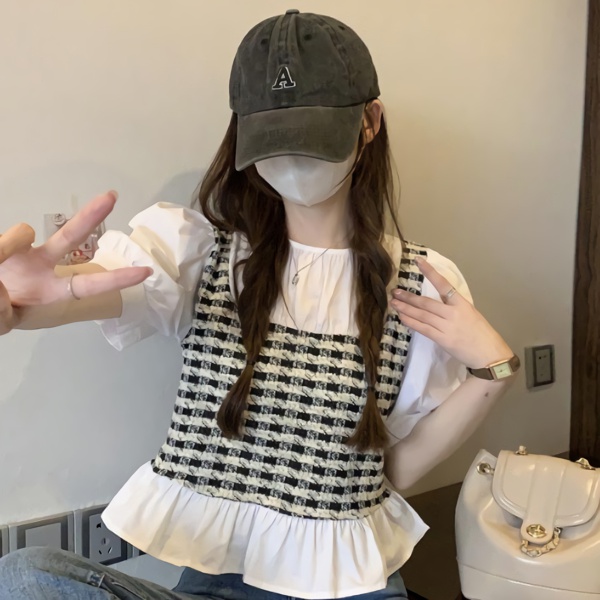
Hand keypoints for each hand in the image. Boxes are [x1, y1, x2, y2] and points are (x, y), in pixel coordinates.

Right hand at [0, 191, 151, 334]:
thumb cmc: (0, 311)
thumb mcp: (5, 320)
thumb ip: (5, 310)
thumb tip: (7, 283)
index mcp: (52, 291)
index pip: (89, 285)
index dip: (117, 279)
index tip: (146, 272)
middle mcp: (43, 266)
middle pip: (71, 237)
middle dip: (91, 216)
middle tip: (111, 196)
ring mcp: (22, 251)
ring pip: (23, 232)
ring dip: (5, 249)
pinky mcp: (3, 241)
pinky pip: (2, 239)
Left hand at [389, 257, 512, 368]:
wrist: (489, 354)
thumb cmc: (481, 333)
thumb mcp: (470, 313)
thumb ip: (453, 307)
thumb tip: (435, 304)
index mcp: (461, 303)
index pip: (443, 284)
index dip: (430, 272)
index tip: (418, 261)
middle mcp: (453, 312)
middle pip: (426, 302)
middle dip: (408, 297)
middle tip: (395, 291)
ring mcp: (447, 326)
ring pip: (421, 315)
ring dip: (405, 309)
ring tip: (394, 303)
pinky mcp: (442, 339)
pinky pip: (423, 328)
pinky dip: (411, 322)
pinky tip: (401, 318)